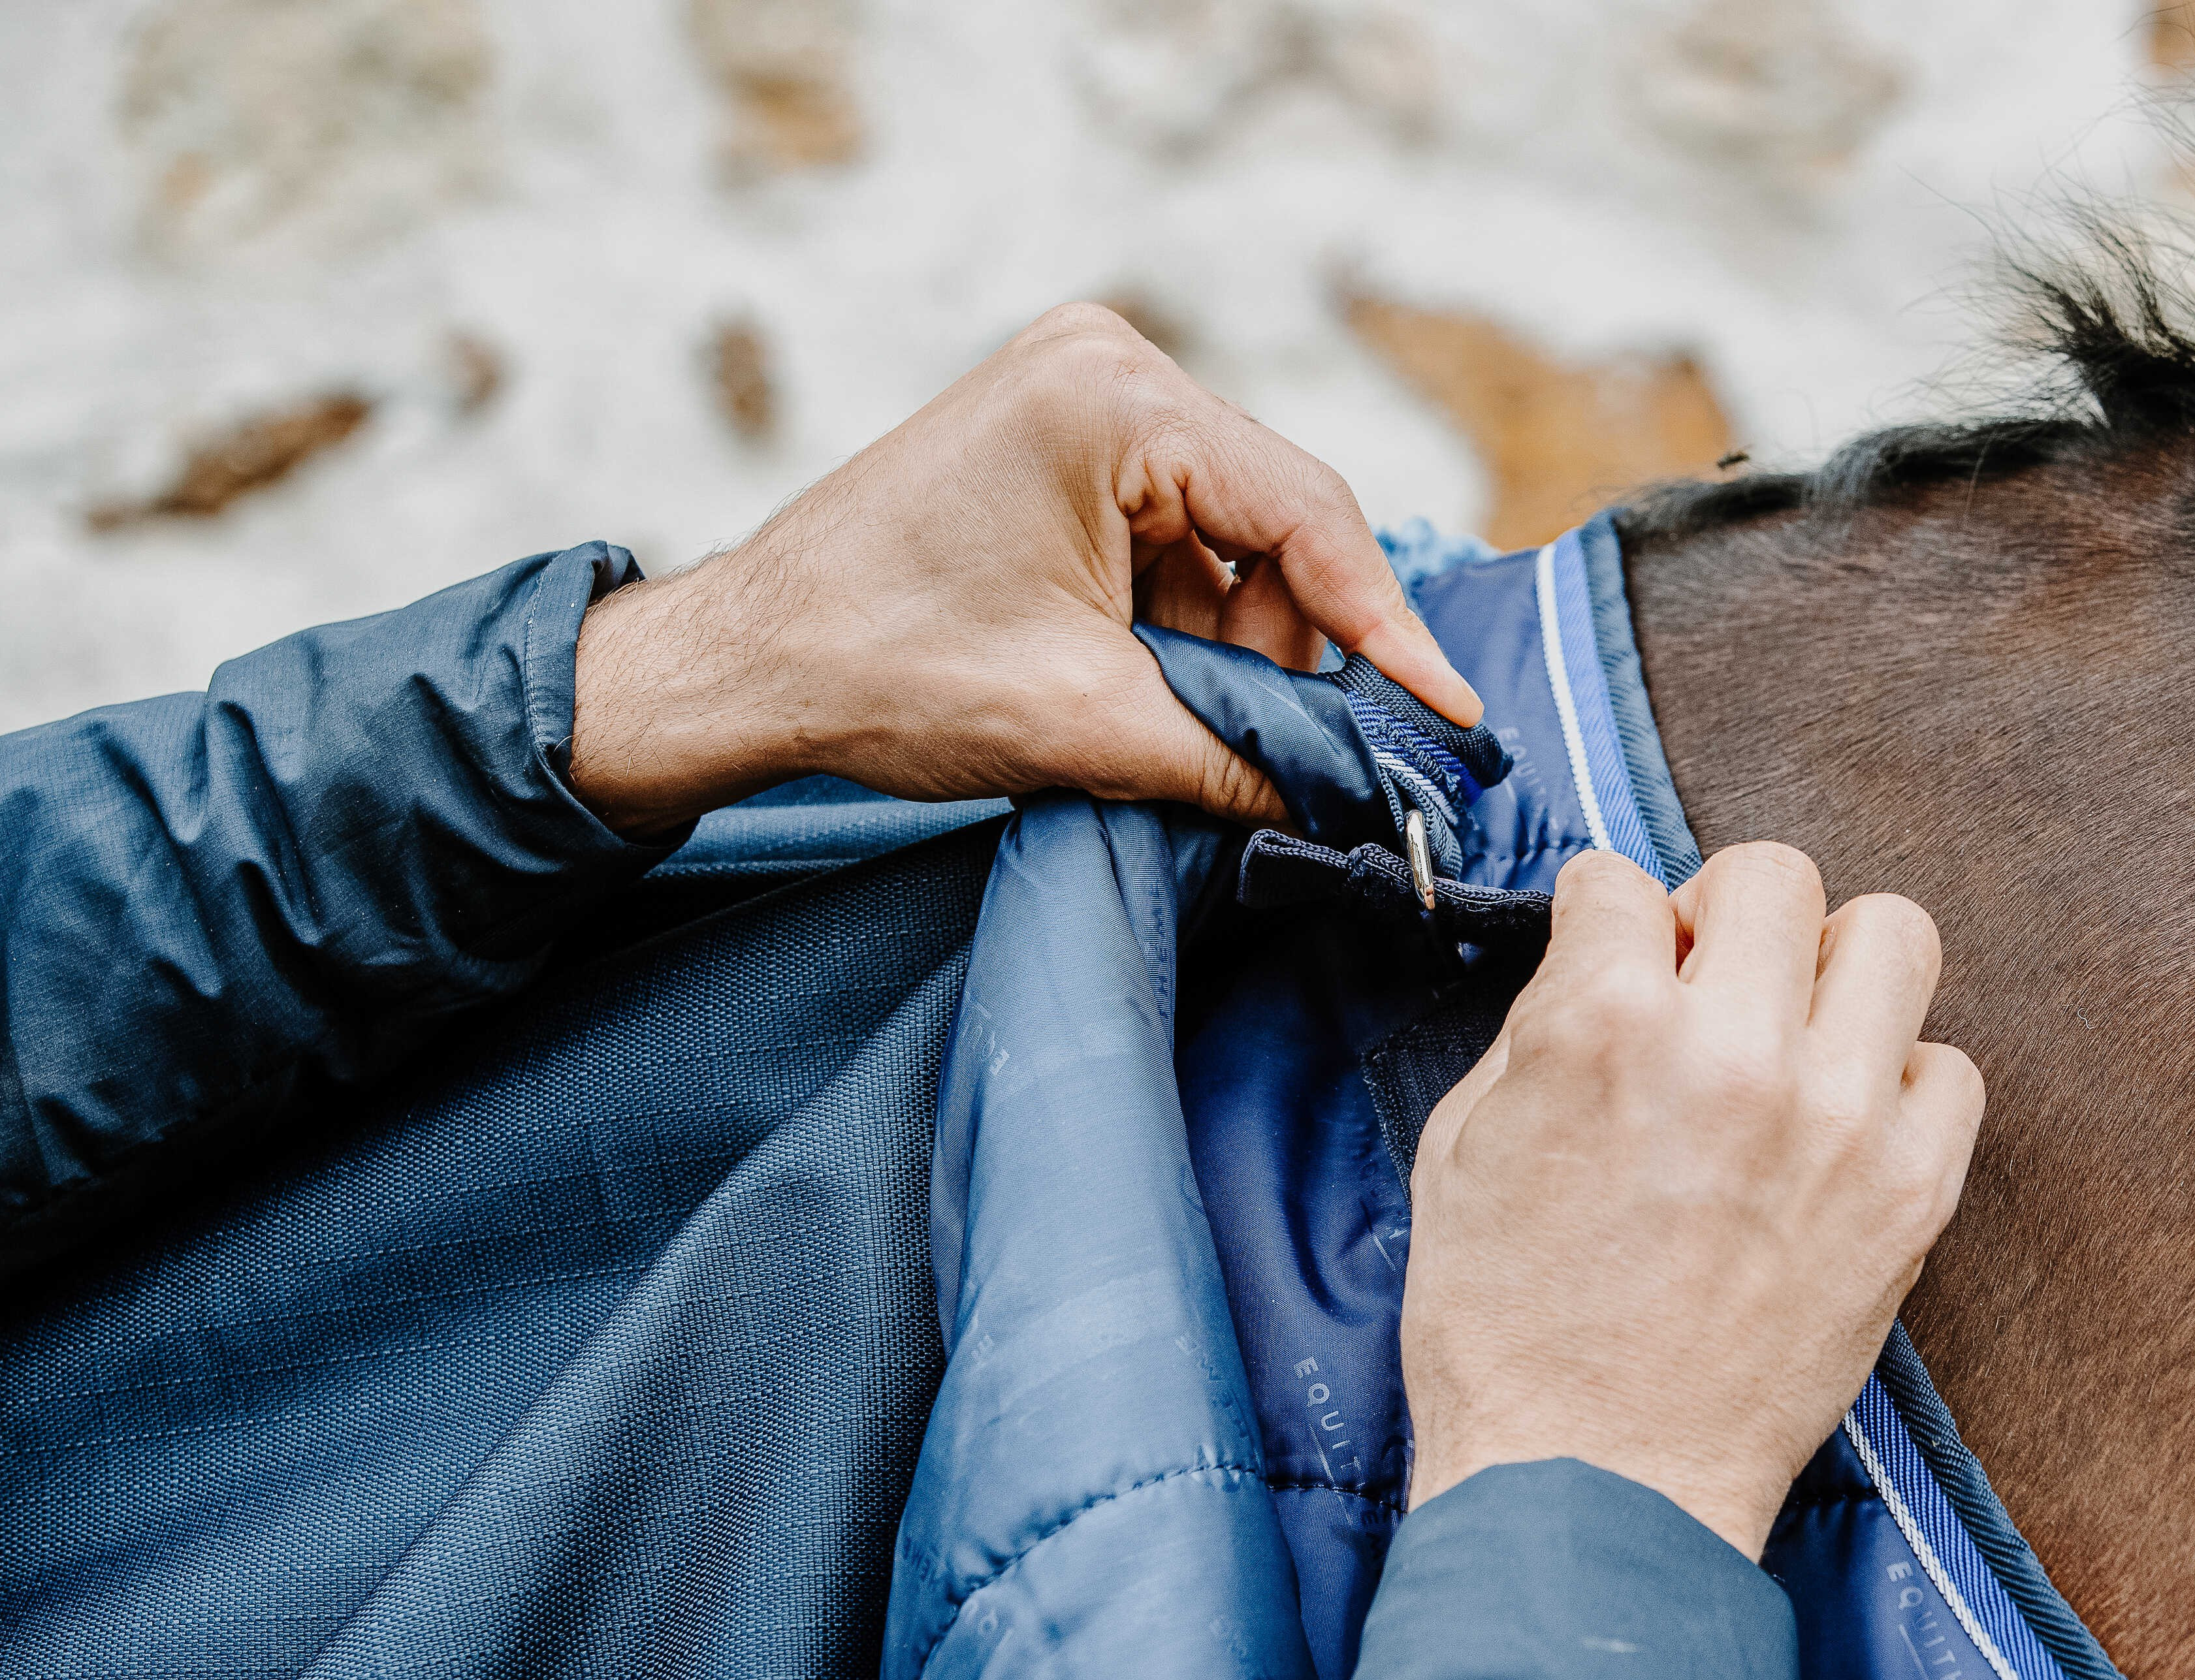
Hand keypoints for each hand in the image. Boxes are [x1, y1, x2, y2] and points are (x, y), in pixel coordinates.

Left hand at [565, 302, 1480, 836]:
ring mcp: (1081, 395)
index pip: (1307, 516)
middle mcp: (1108, 365)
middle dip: (1290, 650)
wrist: (744, 664)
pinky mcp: (1061, 444)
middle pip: (1275, 524)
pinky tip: (1151, 690)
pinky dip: (1185, 625)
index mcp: (1114, 398)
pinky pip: (1176, 539)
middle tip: (1296, 756)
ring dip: (1234, 646)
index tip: (1450, 713)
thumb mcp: (1087, 724)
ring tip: (1186, 730)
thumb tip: (1355, 800)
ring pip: (1231, 541)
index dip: (1386, 632)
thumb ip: (1240, 756)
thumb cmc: (879, 670)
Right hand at [1400, 845, 1984, 1558]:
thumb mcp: (1464, 1146)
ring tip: (1792, 1038)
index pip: (1619, 880)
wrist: (1591, 1486)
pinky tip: (1839, 1130)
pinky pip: (1951, 1069)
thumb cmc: (1506, 1330)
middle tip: (1705, 986)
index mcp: (1601, 1026)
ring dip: (1833, 972)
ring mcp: (1837, 1119)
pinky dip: (1899, 1083)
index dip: (1604, 922)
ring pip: (1893, 936)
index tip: (1610, 962)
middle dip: (1724, 917)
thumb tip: (1604, 963)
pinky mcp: (1910, 1194)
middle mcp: (1733, 1050)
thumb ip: (1540, 1029)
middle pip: (1773, 875)